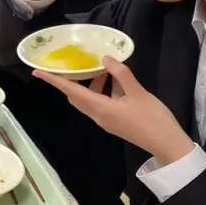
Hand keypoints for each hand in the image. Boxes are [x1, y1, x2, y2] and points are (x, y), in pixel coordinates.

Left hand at [33, 57, 195, 164]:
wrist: (168, 145)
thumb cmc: (153, 119)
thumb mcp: (138, 93)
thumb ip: (121, 74)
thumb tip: (105, 59)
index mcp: (100, 108)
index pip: (71, 91)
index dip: (54, 80)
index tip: (37, 72)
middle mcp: (98, 115)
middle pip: (76, 96)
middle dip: (71, 80)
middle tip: (70, 65)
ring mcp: (106, 120)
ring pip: (89, 100)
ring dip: (91, 84)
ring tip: (101, 68)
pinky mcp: (114, 122)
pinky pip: (100, 103)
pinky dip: (101, 91)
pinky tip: (115, 81)